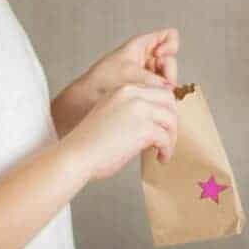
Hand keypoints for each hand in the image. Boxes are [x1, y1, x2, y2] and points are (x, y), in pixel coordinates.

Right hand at [64, 83, 178, 181]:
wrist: (76, 155)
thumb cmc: (89, 143)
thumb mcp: (110, 115)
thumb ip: (131, 112)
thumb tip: (155, 123)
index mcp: (124, 90)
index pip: (156, 91)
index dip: (163, 109)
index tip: (162, 125)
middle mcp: (133, 95)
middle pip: (168, 100)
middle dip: (171, 120)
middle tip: (167, 138)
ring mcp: (139, 110)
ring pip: (170, 119)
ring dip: (171, 137)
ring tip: (164, 151)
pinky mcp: (144, 128)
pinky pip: (166, 138)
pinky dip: (166, 150)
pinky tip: (160, 158)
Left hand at [80, 28, 179, 101]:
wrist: (86, 100)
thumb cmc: (101, 81)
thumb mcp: (129, 73)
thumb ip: (153, 78)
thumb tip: (170, 88)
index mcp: (142, 45)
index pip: (169, 36)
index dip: (170, 45)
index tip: (159, 57)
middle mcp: (148, 59)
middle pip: (172, 60)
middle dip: (169, 71)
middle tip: (162, 83)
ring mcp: (149, 75)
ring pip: (169, 77)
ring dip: (165, 86)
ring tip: (152, 94)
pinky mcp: (148, 90)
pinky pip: (163, 90)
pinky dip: (161, 95)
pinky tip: (152, 101)